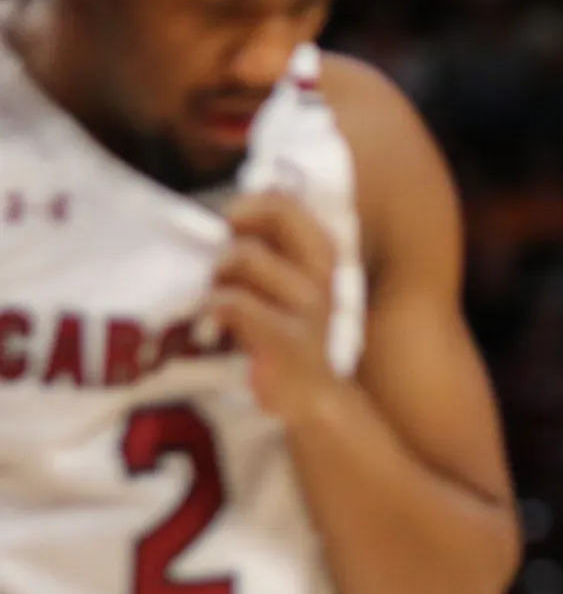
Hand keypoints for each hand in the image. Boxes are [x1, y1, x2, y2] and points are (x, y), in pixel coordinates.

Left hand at [207, 192, 339, 420]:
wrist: (308, 394)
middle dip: (237, 225)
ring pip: (244, 257)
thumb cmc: (281, 329)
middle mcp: (321, 271)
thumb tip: (228, 212)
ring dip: (216, 273)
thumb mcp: (280, 279)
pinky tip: (209, 324)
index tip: (230, 229)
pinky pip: (234, 302)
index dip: (249, 205)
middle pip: (276, 213)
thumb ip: (264, 245)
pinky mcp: (289, 339)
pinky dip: (211, 307)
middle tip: (221, 258)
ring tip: (213, 297)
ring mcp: (309, 305)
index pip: (286, 199)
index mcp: (321, 252)